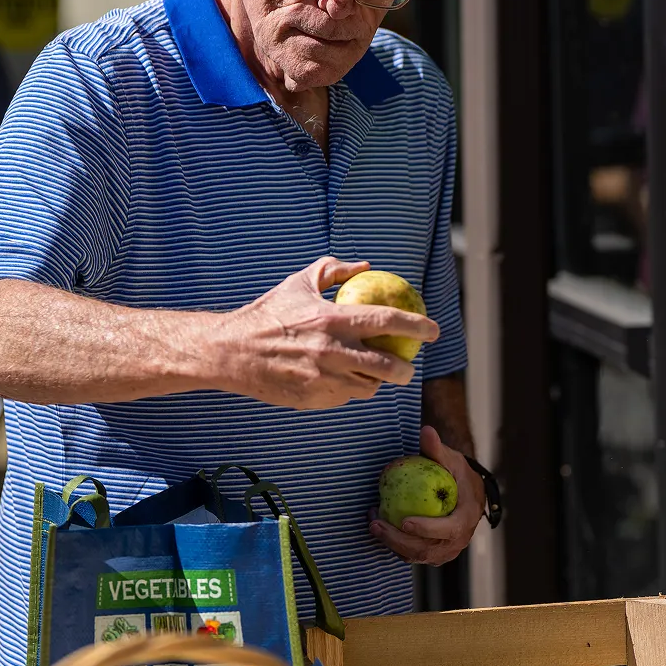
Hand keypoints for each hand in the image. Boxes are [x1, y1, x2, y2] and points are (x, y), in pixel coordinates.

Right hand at [214, 257, 438, 409]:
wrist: (232, 352)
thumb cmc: (268, 313)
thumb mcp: (298, 283)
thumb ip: (333, 270)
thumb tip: (365, 266)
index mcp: (331, 320)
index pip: (386, 322)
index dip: (416, 326)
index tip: (433, 330)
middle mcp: (331, 352)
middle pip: (386, 367)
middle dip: (405, 369)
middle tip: (408, 366)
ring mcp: (322, 379)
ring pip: (366, 387)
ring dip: (376, 382)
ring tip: (375, 374)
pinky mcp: (313, 399)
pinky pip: (343, 398)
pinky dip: (348, 390)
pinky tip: (345, 382)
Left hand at [369, 425, 485, 564]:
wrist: (463, 492)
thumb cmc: (456, 473)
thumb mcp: (450, 459)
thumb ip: (437, 449)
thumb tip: (425, 431)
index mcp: (466, 518)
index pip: (449, 529)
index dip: (428, 529)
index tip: (405, 521)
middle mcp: (457, 540)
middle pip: (427, 549)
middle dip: (398, 539)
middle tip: (376, 523)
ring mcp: (444, 550)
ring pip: (416, 555)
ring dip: (391, 543)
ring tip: (373, 522)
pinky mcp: (432, 553)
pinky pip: (411, 554)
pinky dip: (393, 544)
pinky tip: (378, 525)